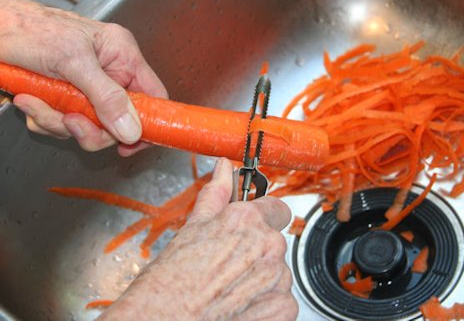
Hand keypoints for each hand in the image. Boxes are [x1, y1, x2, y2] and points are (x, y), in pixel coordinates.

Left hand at [0, 0, 166, 155]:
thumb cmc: (30, 29)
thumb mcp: (72, 61)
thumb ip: (106, 96)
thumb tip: (132, 129)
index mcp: (122, 56)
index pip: (153, 96)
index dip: (148, 123)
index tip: (131, 143)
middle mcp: (108, 74)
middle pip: (118, 121)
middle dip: (90, 128)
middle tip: (70, 122)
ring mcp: (87, 88)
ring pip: (89, 126)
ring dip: (59, 122)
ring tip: (37, 101)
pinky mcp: (66, 98)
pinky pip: (65, 124)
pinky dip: (45, 119)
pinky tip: (31, 100)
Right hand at [99, 158, 297, 320]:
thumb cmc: (171, 282)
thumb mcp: (192, 229)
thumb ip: (216, 193)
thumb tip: (224, 167)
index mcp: (247, 220)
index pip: (277, 208)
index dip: (263, 219)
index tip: (254, 229)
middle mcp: (268, 245)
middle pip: (274, 243)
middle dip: (256, 252)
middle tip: (228, 267)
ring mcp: (278, 279)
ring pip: (278, 273)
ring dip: (261, 279)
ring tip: (230, 290)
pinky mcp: (283, 309)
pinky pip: (282, 301)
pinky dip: (266, 304)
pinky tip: (240, 307)